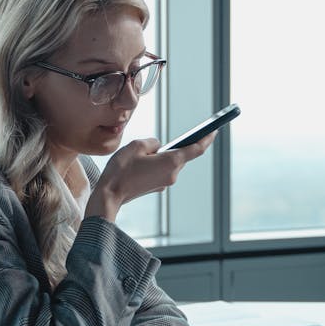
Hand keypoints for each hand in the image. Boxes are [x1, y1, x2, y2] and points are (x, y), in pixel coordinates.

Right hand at [87, 133, 214, 222]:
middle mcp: (173, 174)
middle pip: (182, 155)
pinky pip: (161, 170)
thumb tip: (158, 147)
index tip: (214, 130)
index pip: (196, 149)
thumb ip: (152, 142)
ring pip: (170, 163)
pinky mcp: (157, 187)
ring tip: (146, 151)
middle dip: (178, 145)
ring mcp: (165, 183)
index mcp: (171, 162)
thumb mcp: (136, 145)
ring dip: (163, 155)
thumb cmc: (121, 170)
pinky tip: (142, 162)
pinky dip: (157, 164)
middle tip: (177, 135)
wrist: (109, 195)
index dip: (207, 138)